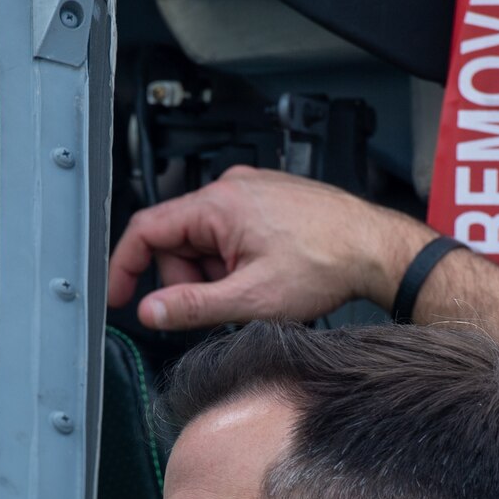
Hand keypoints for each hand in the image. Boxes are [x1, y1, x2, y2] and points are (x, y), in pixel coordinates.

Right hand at [108, 166, 434, 330]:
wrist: (377, 249)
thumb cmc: (328, 264)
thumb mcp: (251, 298)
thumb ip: (192, 306)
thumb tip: (151, 311)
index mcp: (218, 203)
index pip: (146, 230)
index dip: (126, 267)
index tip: (121, 297)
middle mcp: (231, 186)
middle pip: (177, 240)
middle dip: (189, 279)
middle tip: (222, 304)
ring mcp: (251, 190)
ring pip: (205, 240)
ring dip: (216, 273)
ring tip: (254, 289)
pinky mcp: (268, 199)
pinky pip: (229, 233)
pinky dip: (235, 261)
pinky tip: (265, 274)